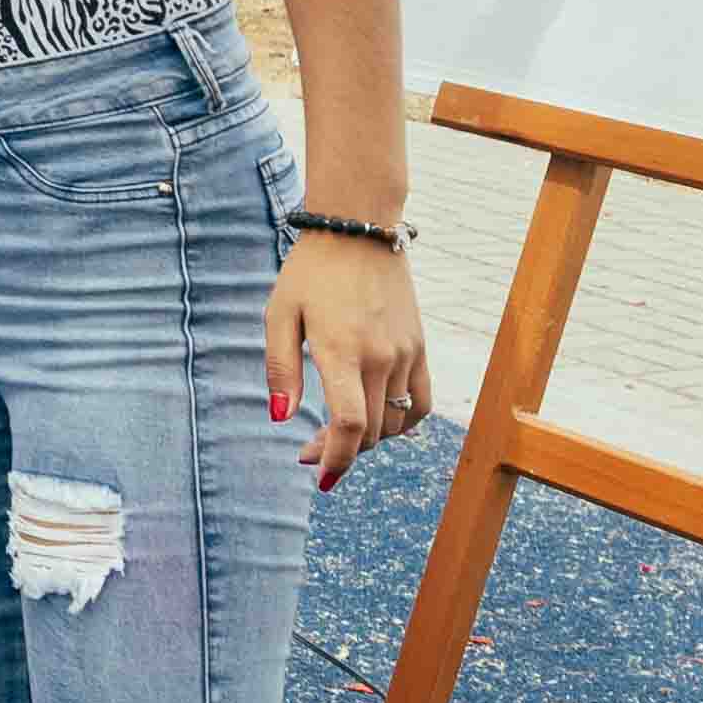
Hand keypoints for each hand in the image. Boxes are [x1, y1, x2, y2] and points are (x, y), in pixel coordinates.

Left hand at [268, 230, 429, 486]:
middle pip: (370, 430)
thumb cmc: (311, 270)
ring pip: (396, 421)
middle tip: (310, 454)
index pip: (348, 425)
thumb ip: (280, 368)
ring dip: (369, 440)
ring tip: (339, 436)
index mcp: (342, 350)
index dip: (334, 458)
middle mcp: (382, 356)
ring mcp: (407, 352)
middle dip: (341, 453)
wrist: (359, 226)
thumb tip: (281, 418)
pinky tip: (380, 423)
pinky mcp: (421, 346)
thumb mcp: (279, 314)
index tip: (318, 475)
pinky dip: (404, 422)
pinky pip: (422, 400)